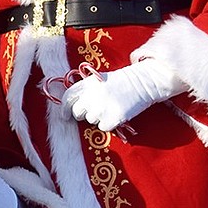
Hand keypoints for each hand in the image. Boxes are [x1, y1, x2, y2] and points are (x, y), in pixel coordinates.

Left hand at [62, 58, 183, 132]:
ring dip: (98, 118)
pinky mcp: (110, 119)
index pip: (67, 98)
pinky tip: (117, 113)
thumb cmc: (122, 81)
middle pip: (77, 113)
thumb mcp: (99, 80)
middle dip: (83, 114)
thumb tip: (73, 105)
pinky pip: (103, 127)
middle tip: (95, 110)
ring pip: (91, 121)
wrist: (143, 82)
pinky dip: (109, 123)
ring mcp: (100, 108)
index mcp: (86, 84)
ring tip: (111, 106)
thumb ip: (85, 90)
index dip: (64, 109)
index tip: (65, 116)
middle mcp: (90, 96)